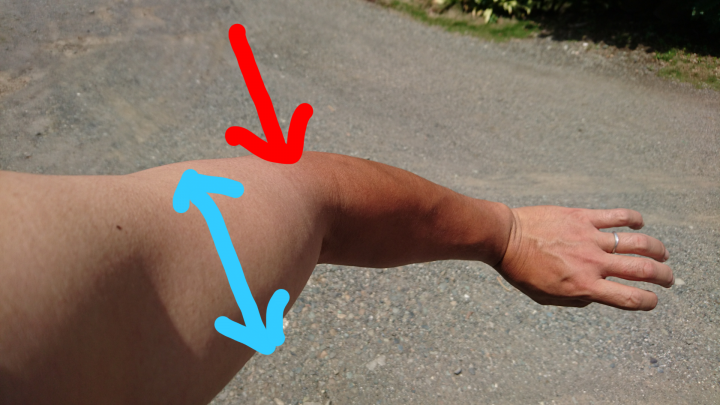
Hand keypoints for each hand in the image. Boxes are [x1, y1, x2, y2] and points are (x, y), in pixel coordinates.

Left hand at [496, 206, 672, 309]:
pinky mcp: (582, 217)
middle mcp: (592, 263)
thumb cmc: (521, 271)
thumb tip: (596, 295)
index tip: (653, 300)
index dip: (648, 301)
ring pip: (637, 242)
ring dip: (656, 249)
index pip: (630, 298)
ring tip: (661, 254)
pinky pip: (616, 216)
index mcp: (584, 286)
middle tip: (666, 278)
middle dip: (662, 276)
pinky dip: (633, 218)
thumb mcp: (546, 297)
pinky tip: (639, 222)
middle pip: (642, 270)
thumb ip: (576, 299)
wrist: (504, 238)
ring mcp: (589, 238)